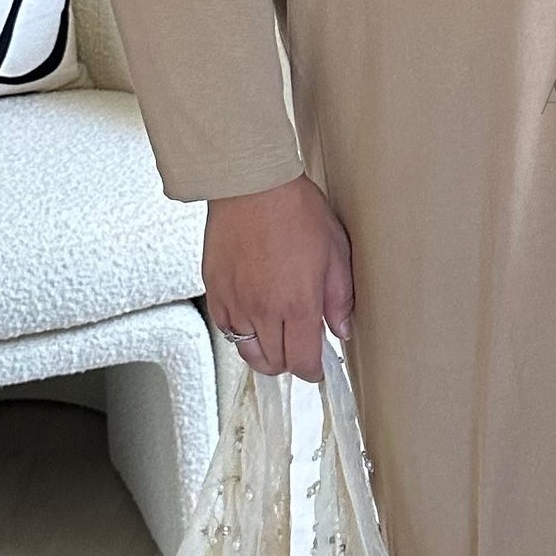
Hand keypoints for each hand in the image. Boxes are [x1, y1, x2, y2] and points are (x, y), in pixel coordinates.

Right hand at [203, 174, 353, 383]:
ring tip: (275, 340)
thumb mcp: (335, 252)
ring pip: (246, 351)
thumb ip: (340, 298)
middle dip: (290, 363)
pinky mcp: (215, 290)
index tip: (317, 367)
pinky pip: (226, 328)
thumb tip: (340, 328)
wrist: (252, 184)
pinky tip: (252, 318)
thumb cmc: (294, 209)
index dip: (312, 371)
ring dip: (263, 352)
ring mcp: (235, 302)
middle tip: (299, 350)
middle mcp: (263, 310)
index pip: (303, 361)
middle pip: (273, 363)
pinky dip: (240, 332)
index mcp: (298, 304)